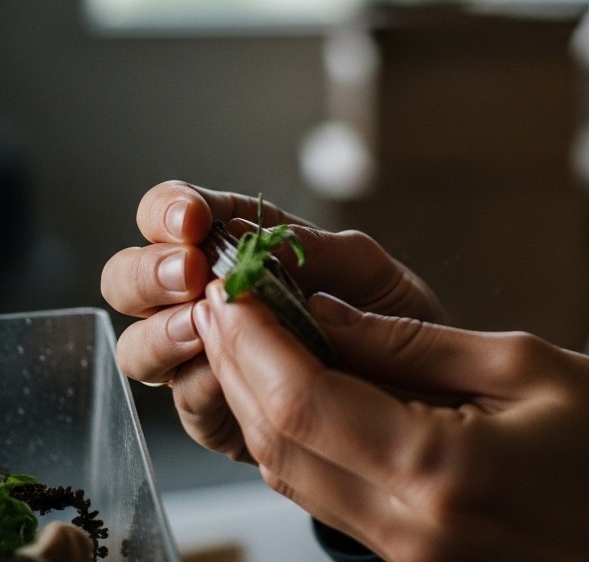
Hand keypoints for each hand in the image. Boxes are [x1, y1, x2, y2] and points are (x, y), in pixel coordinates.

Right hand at [100, 180, 442, 461]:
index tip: (192, 220)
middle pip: (130, 277)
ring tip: (200, 324)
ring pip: (140, 344)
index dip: (169, 209)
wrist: (422, 387)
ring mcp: (205, 357)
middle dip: (149, 271)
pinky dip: (198, 384)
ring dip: (162, 331)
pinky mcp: (219, 413)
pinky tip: (221, 371)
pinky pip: (186, 401)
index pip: (176, 214)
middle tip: (190, 272)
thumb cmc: (389, 314)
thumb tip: (258, 237)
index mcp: (239, 246)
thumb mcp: (366, 268)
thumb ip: (314, 249)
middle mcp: (208, 298)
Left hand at [194, 284, 588, 561]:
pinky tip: (305, 385)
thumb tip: (332, 313)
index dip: (252, 338)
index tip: (232, 284)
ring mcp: (408, 558)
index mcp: (437, 471)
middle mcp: (405, 531)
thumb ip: (418, 346)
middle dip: (240, 364)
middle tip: (227, 297)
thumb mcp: (529, 366)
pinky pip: (331, 497)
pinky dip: (301, 437)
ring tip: (254, 330)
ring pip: (295, 476)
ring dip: (261, 400)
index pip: (300, 400)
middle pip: (278, 443)